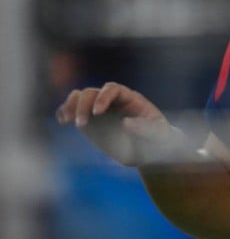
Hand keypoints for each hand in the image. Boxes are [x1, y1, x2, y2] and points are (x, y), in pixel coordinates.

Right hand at [54, 82, 184, 166]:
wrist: (148, 149)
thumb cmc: (157, 138)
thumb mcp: (158, 134)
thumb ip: (145, 128)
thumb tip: (125, 123)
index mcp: (130, 98)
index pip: (113, 89)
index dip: (103, 97)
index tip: (97, 112)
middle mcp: (112, 101)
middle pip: (91, 92)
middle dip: (83, 105)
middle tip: (82, 125)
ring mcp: (99, 110)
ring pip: (80, 98)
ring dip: (71, 106)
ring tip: (67, 120)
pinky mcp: (90, 121)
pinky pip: (73, 111)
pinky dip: (65, 112)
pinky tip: (62, 121)